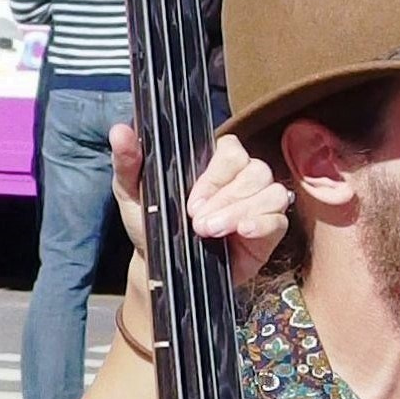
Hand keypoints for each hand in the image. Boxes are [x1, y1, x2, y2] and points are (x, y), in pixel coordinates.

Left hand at [110, 125, 290, 295]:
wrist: (162, 268)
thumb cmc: (151, 225)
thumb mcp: (132, 193)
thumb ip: (128, 162)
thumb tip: (120, 130)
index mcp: (212, 162)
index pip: (231, 150)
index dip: (216, 174)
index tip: (192, 201)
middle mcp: (240, 178)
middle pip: (254, 170)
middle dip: (226, 198)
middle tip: (198, 223)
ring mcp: (257, 203)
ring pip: (269, 192)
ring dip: (241, 211)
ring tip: (211, 233)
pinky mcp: (268, 230)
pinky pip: (278, 219)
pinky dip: (263, 223)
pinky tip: (242, 233)